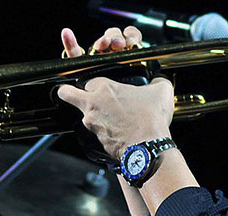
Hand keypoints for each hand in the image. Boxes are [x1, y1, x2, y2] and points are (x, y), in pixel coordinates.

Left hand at [57, 27, 174, 158]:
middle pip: (66, 94)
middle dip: (67, 93)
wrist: (149, 148)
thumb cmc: (151, 119)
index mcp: (105, 88)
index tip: (101, 87)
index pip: (89, 80)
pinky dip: (104, 132)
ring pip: (83, 116)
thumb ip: (157, 82)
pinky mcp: (95, 141)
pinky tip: (119, 132)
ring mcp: (92, 124)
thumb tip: (159, 81)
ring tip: (113, 119)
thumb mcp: (161, 92)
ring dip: (93, 117)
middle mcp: (93, 105)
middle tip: (75, 95)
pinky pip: (95, 133)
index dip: (95, 83)